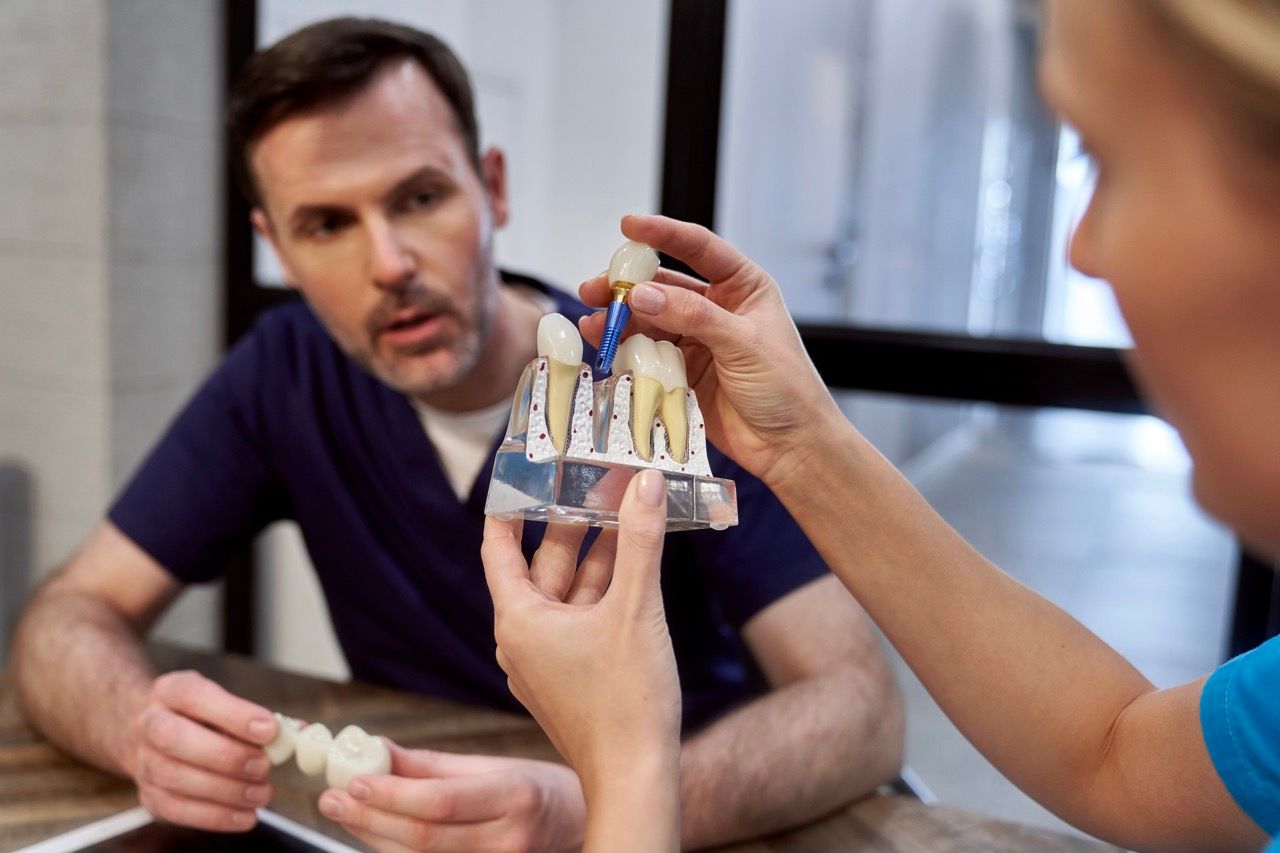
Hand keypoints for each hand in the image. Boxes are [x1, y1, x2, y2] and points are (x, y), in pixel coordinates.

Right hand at [119, 669, 276, 830]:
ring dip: (225, 790)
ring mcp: (143, 762)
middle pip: (175, 739)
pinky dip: (214, 816)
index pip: (195, 696)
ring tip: (261, 794)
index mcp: (171, 691)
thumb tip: (299, 732)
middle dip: (226, 755)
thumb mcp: (222, 702)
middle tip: (264, 766)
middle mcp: (149, 724)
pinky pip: (176, 810)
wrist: (151, 733)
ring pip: (175, 778)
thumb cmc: (198, 717)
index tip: (269, 729)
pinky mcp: (148, 796)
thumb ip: (258, 717)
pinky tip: (244, 816)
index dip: (234, 714)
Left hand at [318, 743, 585, 851]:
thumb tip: (376, 750)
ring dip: (374, 837)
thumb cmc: (537, 789)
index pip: (442, 803)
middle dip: (370, 818)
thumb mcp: (493, 765)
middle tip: (330, 798)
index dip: (392, 795)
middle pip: (424, 838)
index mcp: (514, 796)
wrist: (576, 826)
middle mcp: (508, 840)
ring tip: (343, 813)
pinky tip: (373, 835)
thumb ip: (431, 765)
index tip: (354, 781)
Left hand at [482, 470, 681, 795]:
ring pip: (568, 590)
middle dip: (571, 521)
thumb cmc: (625, 702)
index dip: (511, 504)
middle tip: (595, 478)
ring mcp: (548, 659)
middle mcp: (523, 638)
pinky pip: (583, 616)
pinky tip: (635, 564)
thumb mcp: (635, 609)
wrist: (636, 778)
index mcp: (518, 619)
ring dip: (596, 554)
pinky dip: (606, 587)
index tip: (525, 469)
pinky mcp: (573, 674)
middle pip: (542, 563)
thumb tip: (644, 482)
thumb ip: (639, 541)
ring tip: (624, 510)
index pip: (499, 546)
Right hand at [579, 214, 846, 486]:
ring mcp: (697, 341)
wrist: (790, 446)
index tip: (629, 225)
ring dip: (620, 320)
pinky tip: (604, 349)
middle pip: (663, 286)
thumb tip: (642, 295)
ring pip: (649, 320)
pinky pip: (646, 354)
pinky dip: (624, 350)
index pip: (699, 248)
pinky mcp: (682, 373)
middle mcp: (717, 309)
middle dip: (627, 286)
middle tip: (595, 289)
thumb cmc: (786, 388)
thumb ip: (693, 316)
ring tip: (592, 324)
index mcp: (743, 287)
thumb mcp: (743, 343)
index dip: (663, 233)